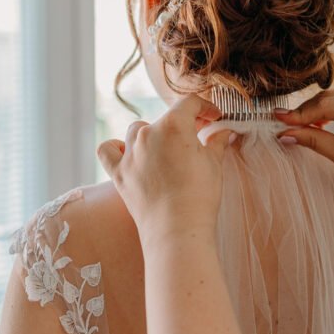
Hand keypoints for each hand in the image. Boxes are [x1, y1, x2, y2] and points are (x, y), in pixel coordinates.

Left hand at [97, 95, 230, 245]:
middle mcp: (148, 134)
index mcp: (174, 125)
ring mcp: (130, 153)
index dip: (205, 108)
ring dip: (151, 135)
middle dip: (182, 125)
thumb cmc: (199, 196)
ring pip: (137, 131)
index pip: (190, 103)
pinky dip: (115, 148)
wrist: (177, 230)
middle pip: (165, 118)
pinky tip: (125, 152)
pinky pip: (108, 150)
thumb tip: (225, 131)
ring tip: (165, 149)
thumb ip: (216, 142)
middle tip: (196, 138)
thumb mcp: (213, 164)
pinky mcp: (119, 172)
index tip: (213, 117)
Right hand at [276, 87, 333, 207]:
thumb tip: (285, 133)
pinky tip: (316, 123)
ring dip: (314, 110)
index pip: (326, 105)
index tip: (277, 119)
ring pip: (333, 97)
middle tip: (281, 123)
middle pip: (328, 97)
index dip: (299, 113)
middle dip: (304, 111)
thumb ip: (314, 141)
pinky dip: (326, 110)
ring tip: (295, 126)